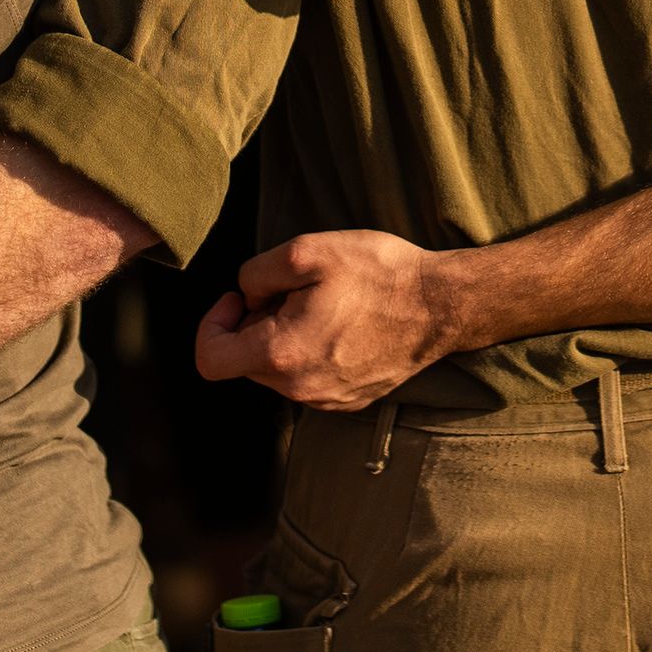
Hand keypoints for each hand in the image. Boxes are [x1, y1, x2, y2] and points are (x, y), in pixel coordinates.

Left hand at [192, 231, 464, 410]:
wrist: (442, 306)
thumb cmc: (379, 274)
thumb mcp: (308, 250)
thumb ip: (257, 272)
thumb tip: (246, 296)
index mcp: (281, 354)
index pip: (209, 360)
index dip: (213, 324)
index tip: (241, 298)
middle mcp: (298, 388)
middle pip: (245, 362)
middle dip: (256, 325)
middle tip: (293, 291)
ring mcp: (325, 400)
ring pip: (277, 371)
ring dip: (284, 339)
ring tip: (323, 306)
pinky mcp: (348, 401)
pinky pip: (308, 379)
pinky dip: (311, 353)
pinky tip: (342, 325)